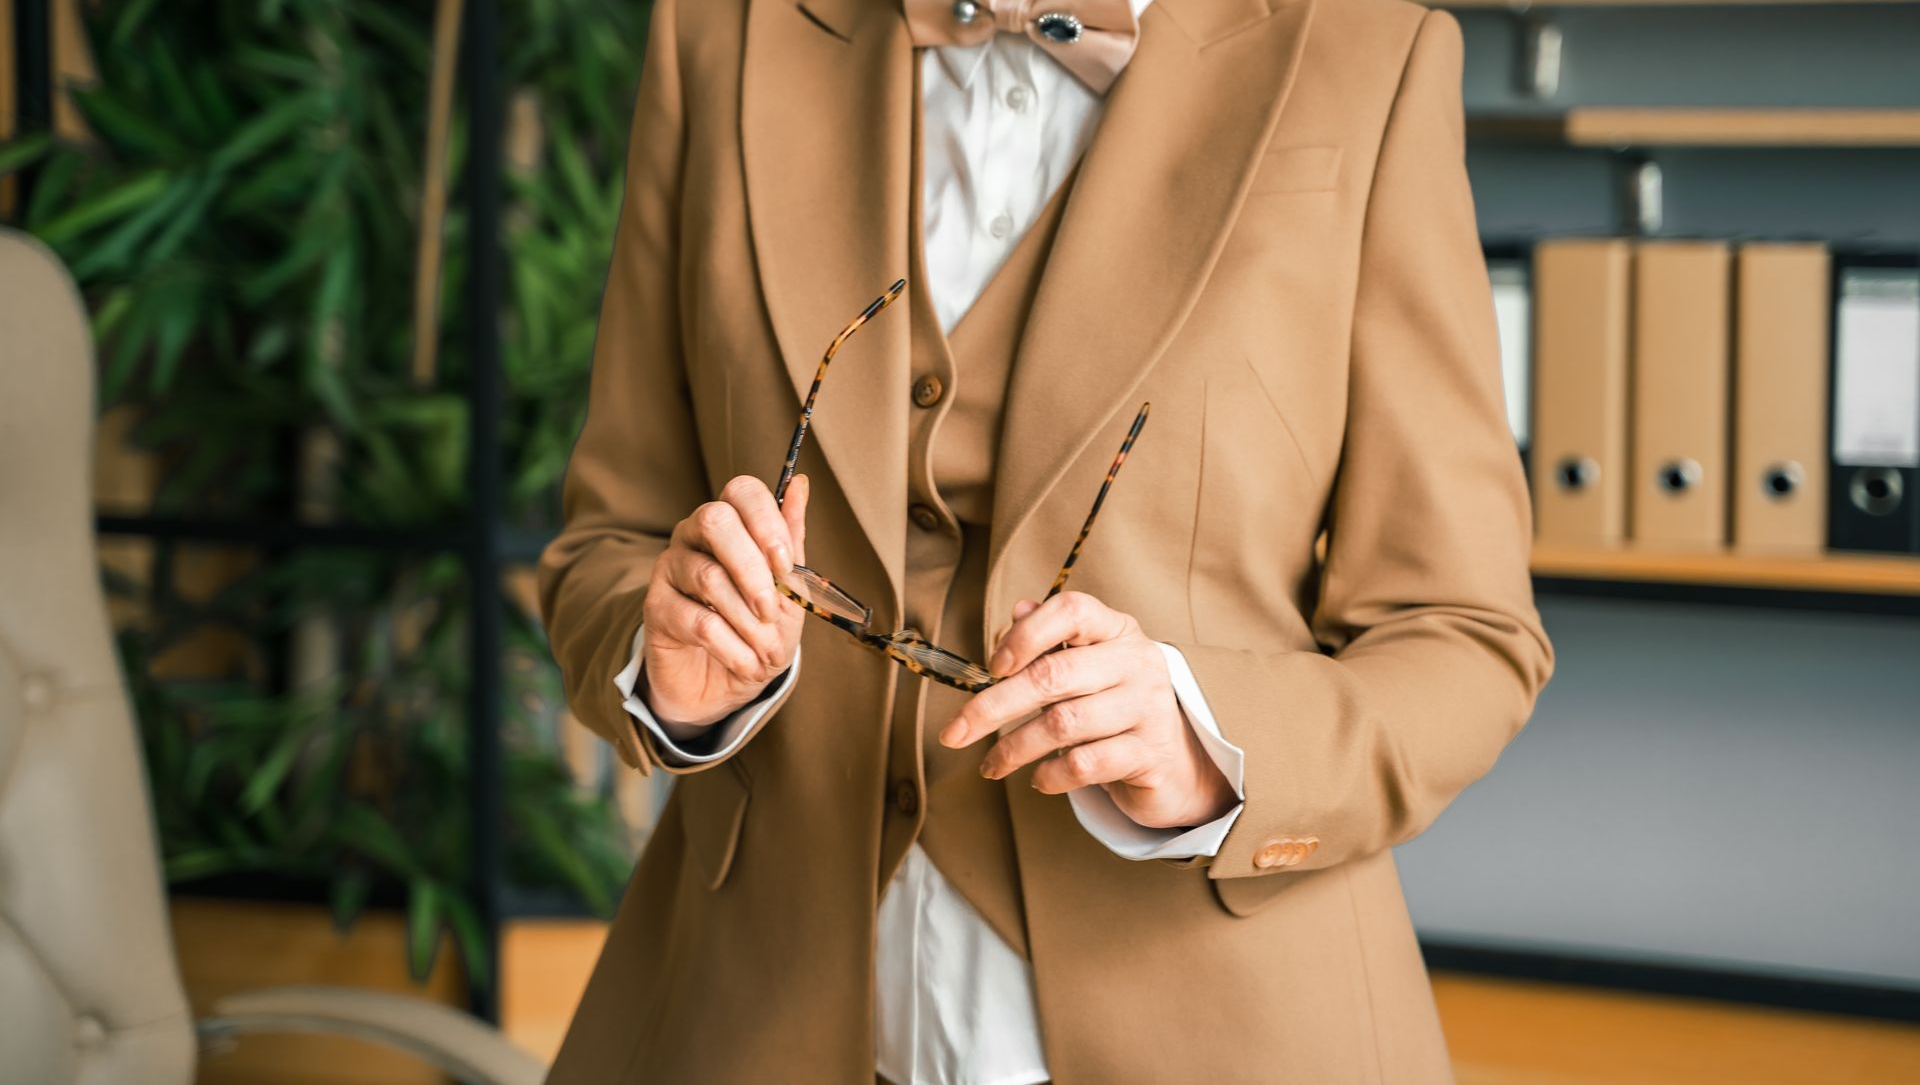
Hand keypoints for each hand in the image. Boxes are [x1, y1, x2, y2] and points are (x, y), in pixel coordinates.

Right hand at [641, 474, 807, 735]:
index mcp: (732, 522)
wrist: (724, 684)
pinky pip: (697, 620)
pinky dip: (732, 648)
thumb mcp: (788, 591)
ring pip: (709, 577)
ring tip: (766, 650)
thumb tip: (799, 484)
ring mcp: (671, 567)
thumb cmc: (758, 629)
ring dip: (747, 621)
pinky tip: (746, 664)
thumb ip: (791, 541)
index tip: (786, 567)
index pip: (743, 491)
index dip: (768, 523)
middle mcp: (694, 534)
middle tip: (771, 610)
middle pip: (716, 520)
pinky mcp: (656, 607)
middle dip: (752, 568)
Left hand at [937, 591, 1235, 830]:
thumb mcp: (1086, 668)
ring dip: (1014, 749)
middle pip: (1053, 675)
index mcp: (1117, 630)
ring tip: (992, 765)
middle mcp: (1137, 662)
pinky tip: (1038, 779)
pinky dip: (1051, 775)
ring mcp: (1148, 707)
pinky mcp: (1149, 754)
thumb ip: (1048, 641)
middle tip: (955, 733)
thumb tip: (1015, 611)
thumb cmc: (1114, 707)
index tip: (992, 668)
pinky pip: (1085, 764)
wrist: (1175, 763)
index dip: (1025, 634)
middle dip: (993, 706)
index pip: (1071, 610)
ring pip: (1063, 723)